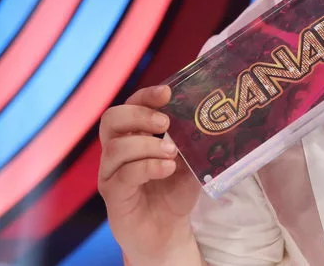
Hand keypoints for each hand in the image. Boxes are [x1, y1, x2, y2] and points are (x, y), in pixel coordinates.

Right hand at [98, 86, 202, 263]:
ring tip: (172, 152)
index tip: (167, 93)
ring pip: (116, 147)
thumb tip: (213, 117)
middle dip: (140, 115)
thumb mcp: (190, 160)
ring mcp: (111, 172)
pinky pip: (123, 175)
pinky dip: (148, 167)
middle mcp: (116, 150)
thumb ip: (193, 140)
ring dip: (147, 145)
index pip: (130, 105)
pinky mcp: (113, 194)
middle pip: (112, 119)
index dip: (146, 95)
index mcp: (133, 135)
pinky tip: (167, 168)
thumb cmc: (174, 190)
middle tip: (166, 123)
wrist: (167, 230)